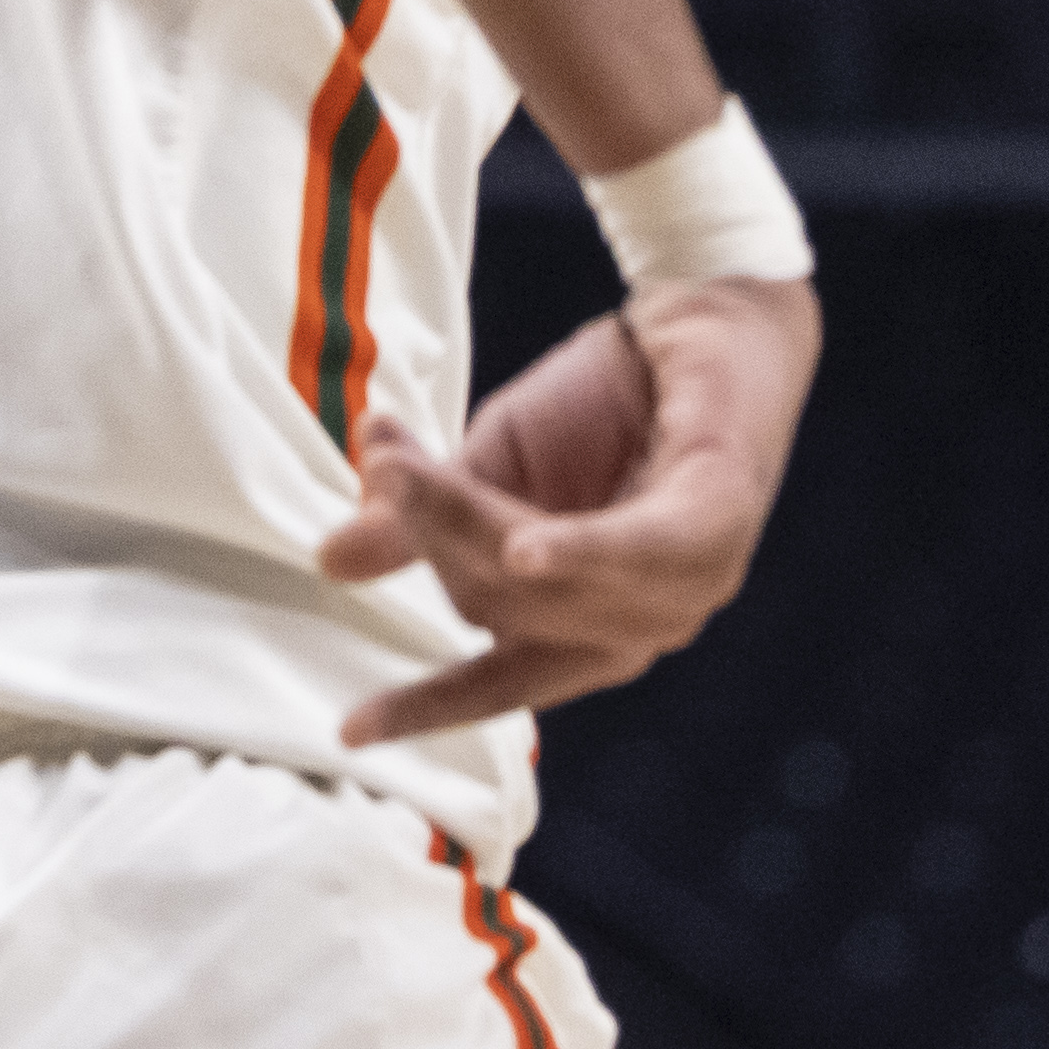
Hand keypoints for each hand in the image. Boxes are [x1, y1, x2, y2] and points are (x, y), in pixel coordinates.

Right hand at [321, 276, 818, 740]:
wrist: (696, 317)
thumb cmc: (598, 408)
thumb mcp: (489, 468)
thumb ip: (428, 522)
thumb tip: (332, 560)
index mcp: (589, 628)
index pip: (501, 685)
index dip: (427, 706)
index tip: (349, 730)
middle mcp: (641, 625)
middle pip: (497, 606)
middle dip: (427, 534)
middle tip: (378, 461)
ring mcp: (687, 585)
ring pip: (542, 579)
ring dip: (463, 519)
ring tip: (394, 462)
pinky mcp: (716, 520)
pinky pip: (635, 551)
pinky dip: (578, 554)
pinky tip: (525, 550)